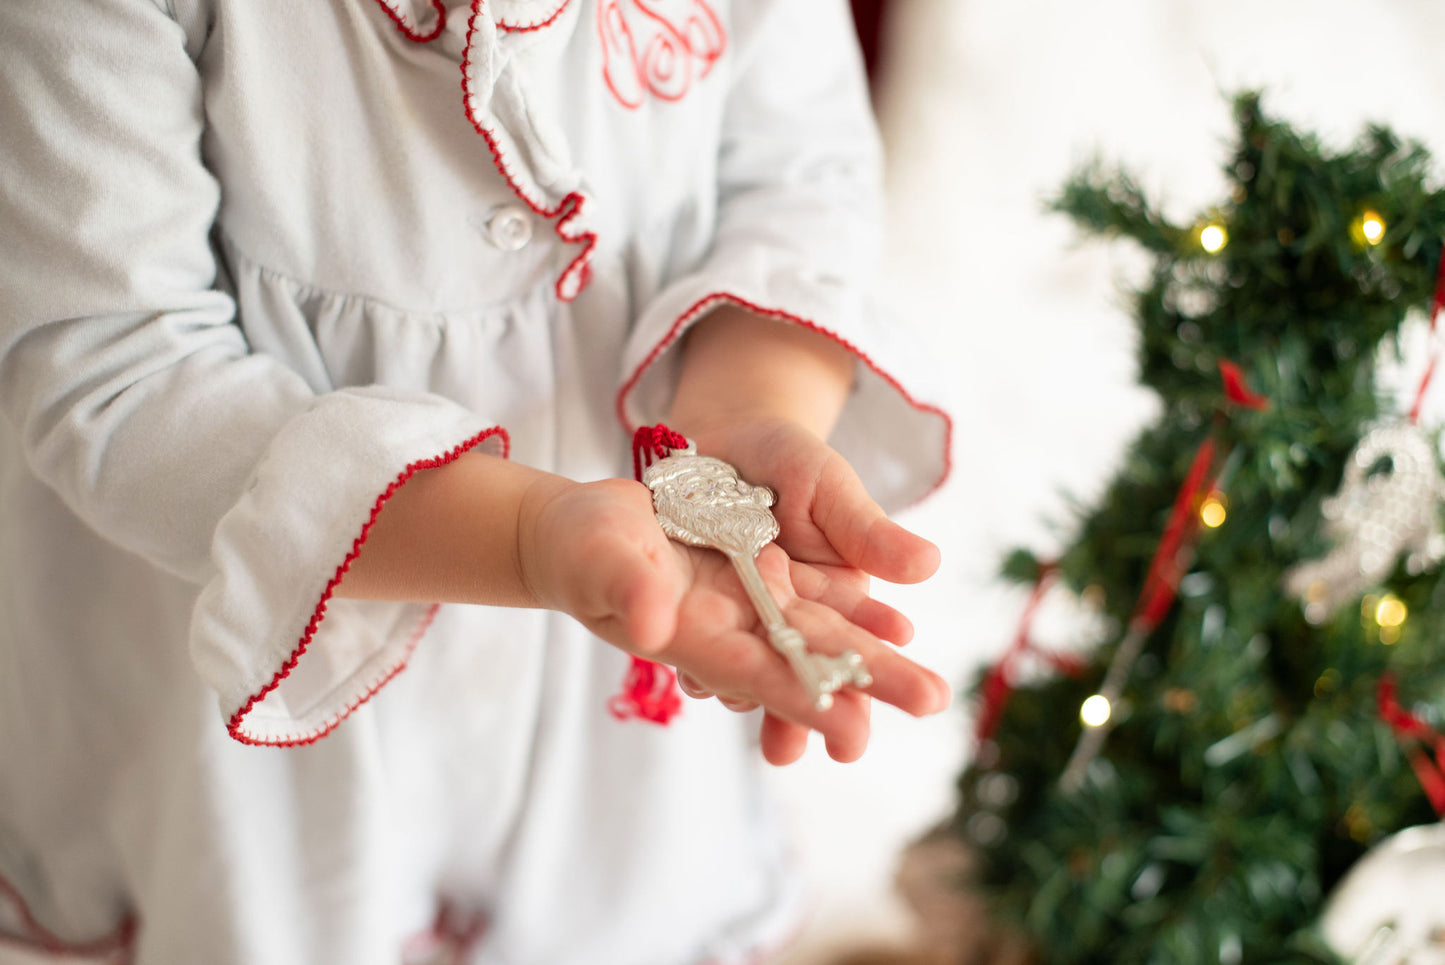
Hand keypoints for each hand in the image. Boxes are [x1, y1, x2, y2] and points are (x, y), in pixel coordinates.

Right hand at [519, 476, 949, 762]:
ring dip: (872, 656)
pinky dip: (855, 607)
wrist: (584, 528)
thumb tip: (654, 624)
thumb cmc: (576, 545)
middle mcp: (728, 630)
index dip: (802, 697)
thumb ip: (624, 585)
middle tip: (930, 701)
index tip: (853, 724)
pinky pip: (816, 594)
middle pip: (805, 660)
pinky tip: (899, 619)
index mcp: (688, 637)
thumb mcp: (595, 554)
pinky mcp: (757, 574)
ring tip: (929, 686)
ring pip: (820, 633)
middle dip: (864, 685)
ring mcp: (746, 604)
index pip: (753, 672)